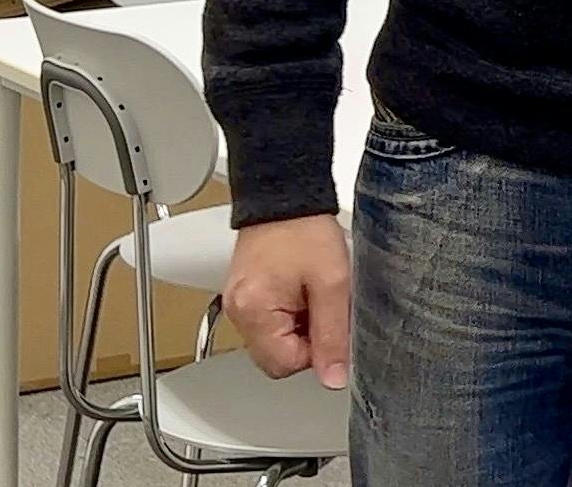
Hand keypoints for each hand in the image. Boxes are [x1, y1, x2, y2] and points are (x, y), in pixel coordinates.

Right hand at [223, 214, 350, 386]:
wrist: (286, 192)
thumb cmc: (305, 228)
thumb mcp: (332, 283)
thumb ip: (333, 335)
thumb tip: (333, 378)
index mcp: (254, 311)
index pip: (284, 365)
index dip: (314, 352)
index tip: (328, 325)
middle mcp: (237, 311)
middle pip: (275, 357)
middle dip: (304, 340)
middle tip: (320, 305)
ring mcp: (238, 301)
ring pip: (273, 340)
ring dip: (297, 326)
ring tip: (310, 291)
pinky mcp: (244, 293)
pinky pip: (267, 321)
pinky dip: (287, 313)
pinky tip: (300, 288)